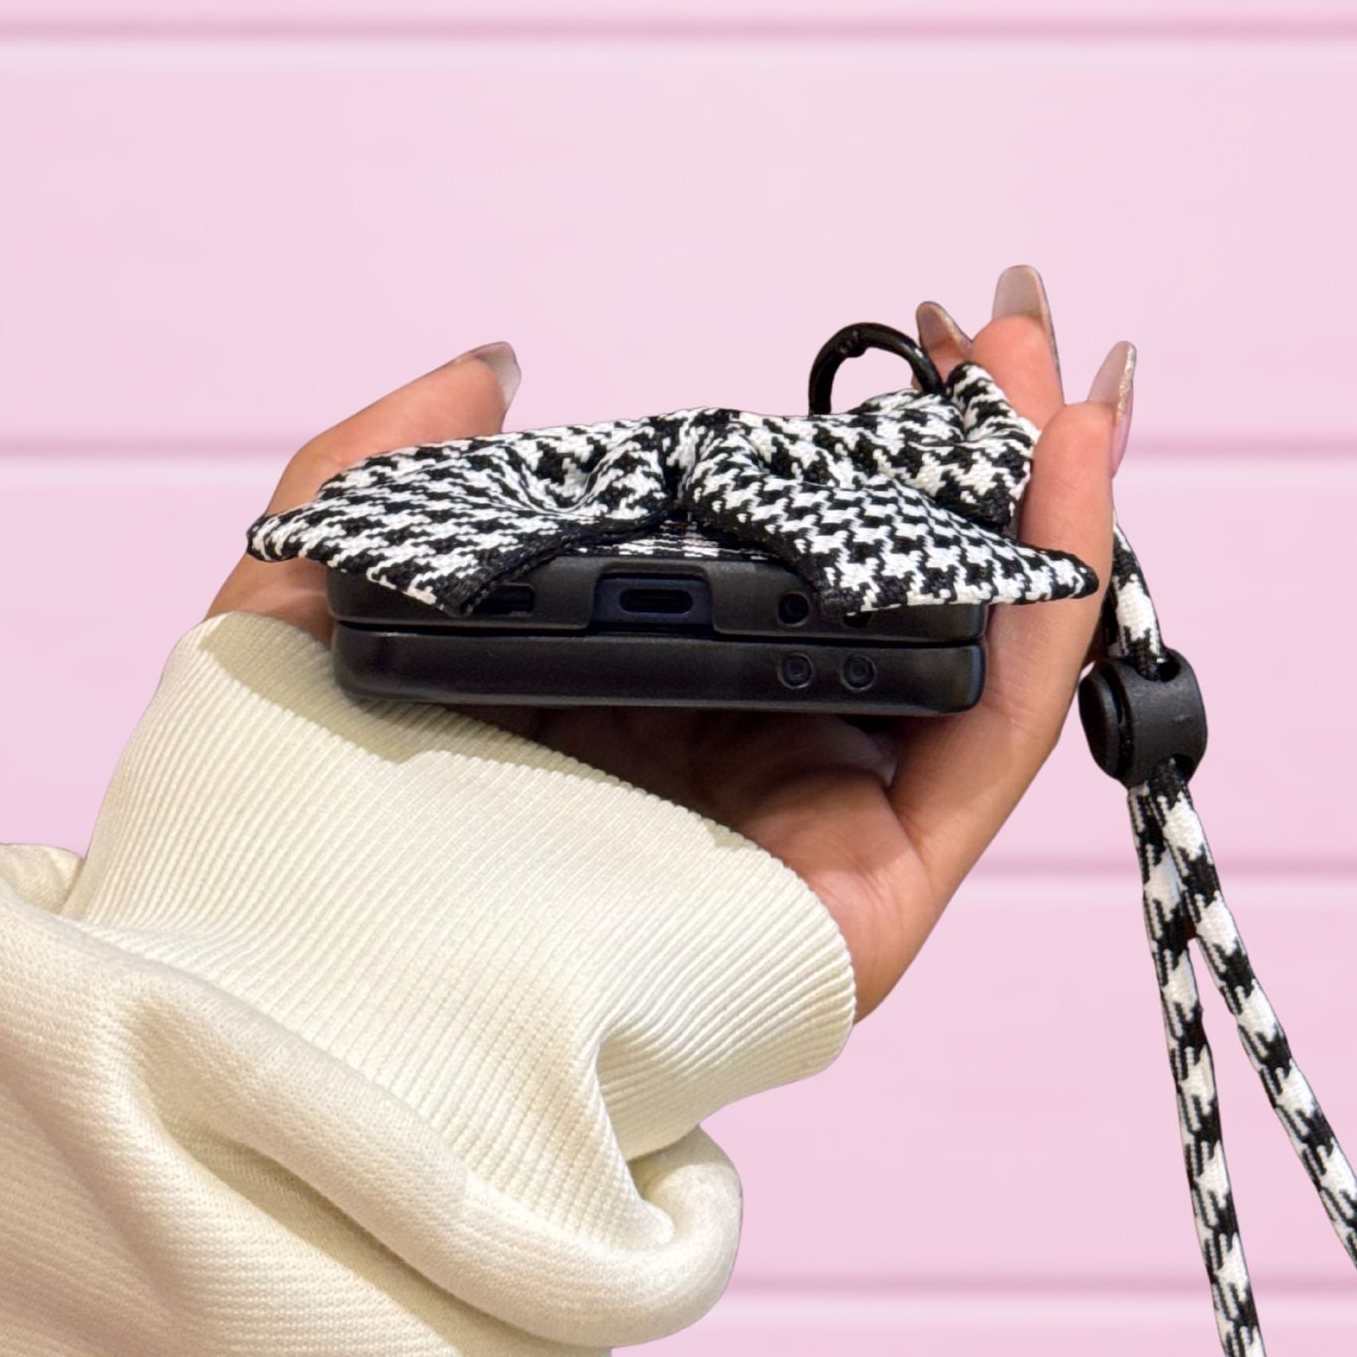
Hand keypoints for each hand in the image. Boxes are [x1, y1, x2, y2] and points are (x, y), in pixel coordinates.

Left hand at [208, 270, 1133, 1020]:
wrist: (293, 1021)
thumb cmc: (285, 842)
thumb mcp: (310, 608)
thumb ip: (386, 471)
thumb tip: (491, 367)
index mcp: (634, 714)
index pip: (791, 575)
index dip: (860, 462)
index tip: (898, 347)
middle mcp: (735, 774)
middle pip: (901, 611)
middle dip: (970, 468)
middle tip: (1003, 335)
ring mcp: (808, 837)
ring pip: (964, 666)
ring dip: (1034, 516)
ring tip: (1059, 375)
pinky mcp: (861, 906)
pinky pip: (983, 744)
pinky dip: (1048, 615)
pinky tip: (1070, 483)